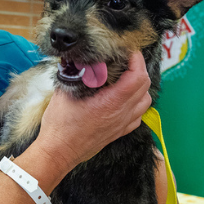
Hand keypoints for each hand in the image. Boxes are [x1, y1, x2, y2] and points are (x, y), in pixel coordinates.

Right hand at [38, 53, 152, 169]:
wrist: (59, 152)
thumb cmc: (60, 126)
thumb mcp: (65, 93)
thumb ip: (77, 74)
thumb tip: (82, 60)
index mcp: (111, 103)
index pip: (137, 76)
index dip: (136, 60)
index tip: (128, 51)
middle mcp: (121, 114)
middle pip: (144, 86)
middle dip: (139, 68)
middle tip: (126, 60)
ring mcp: (122, 124)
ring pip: (145, 101)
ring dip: (140, 87)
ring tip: (126, 78)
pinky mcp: (119, 132)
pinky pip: (138, 116)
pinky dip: (136, 104)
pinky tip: (123, 99)